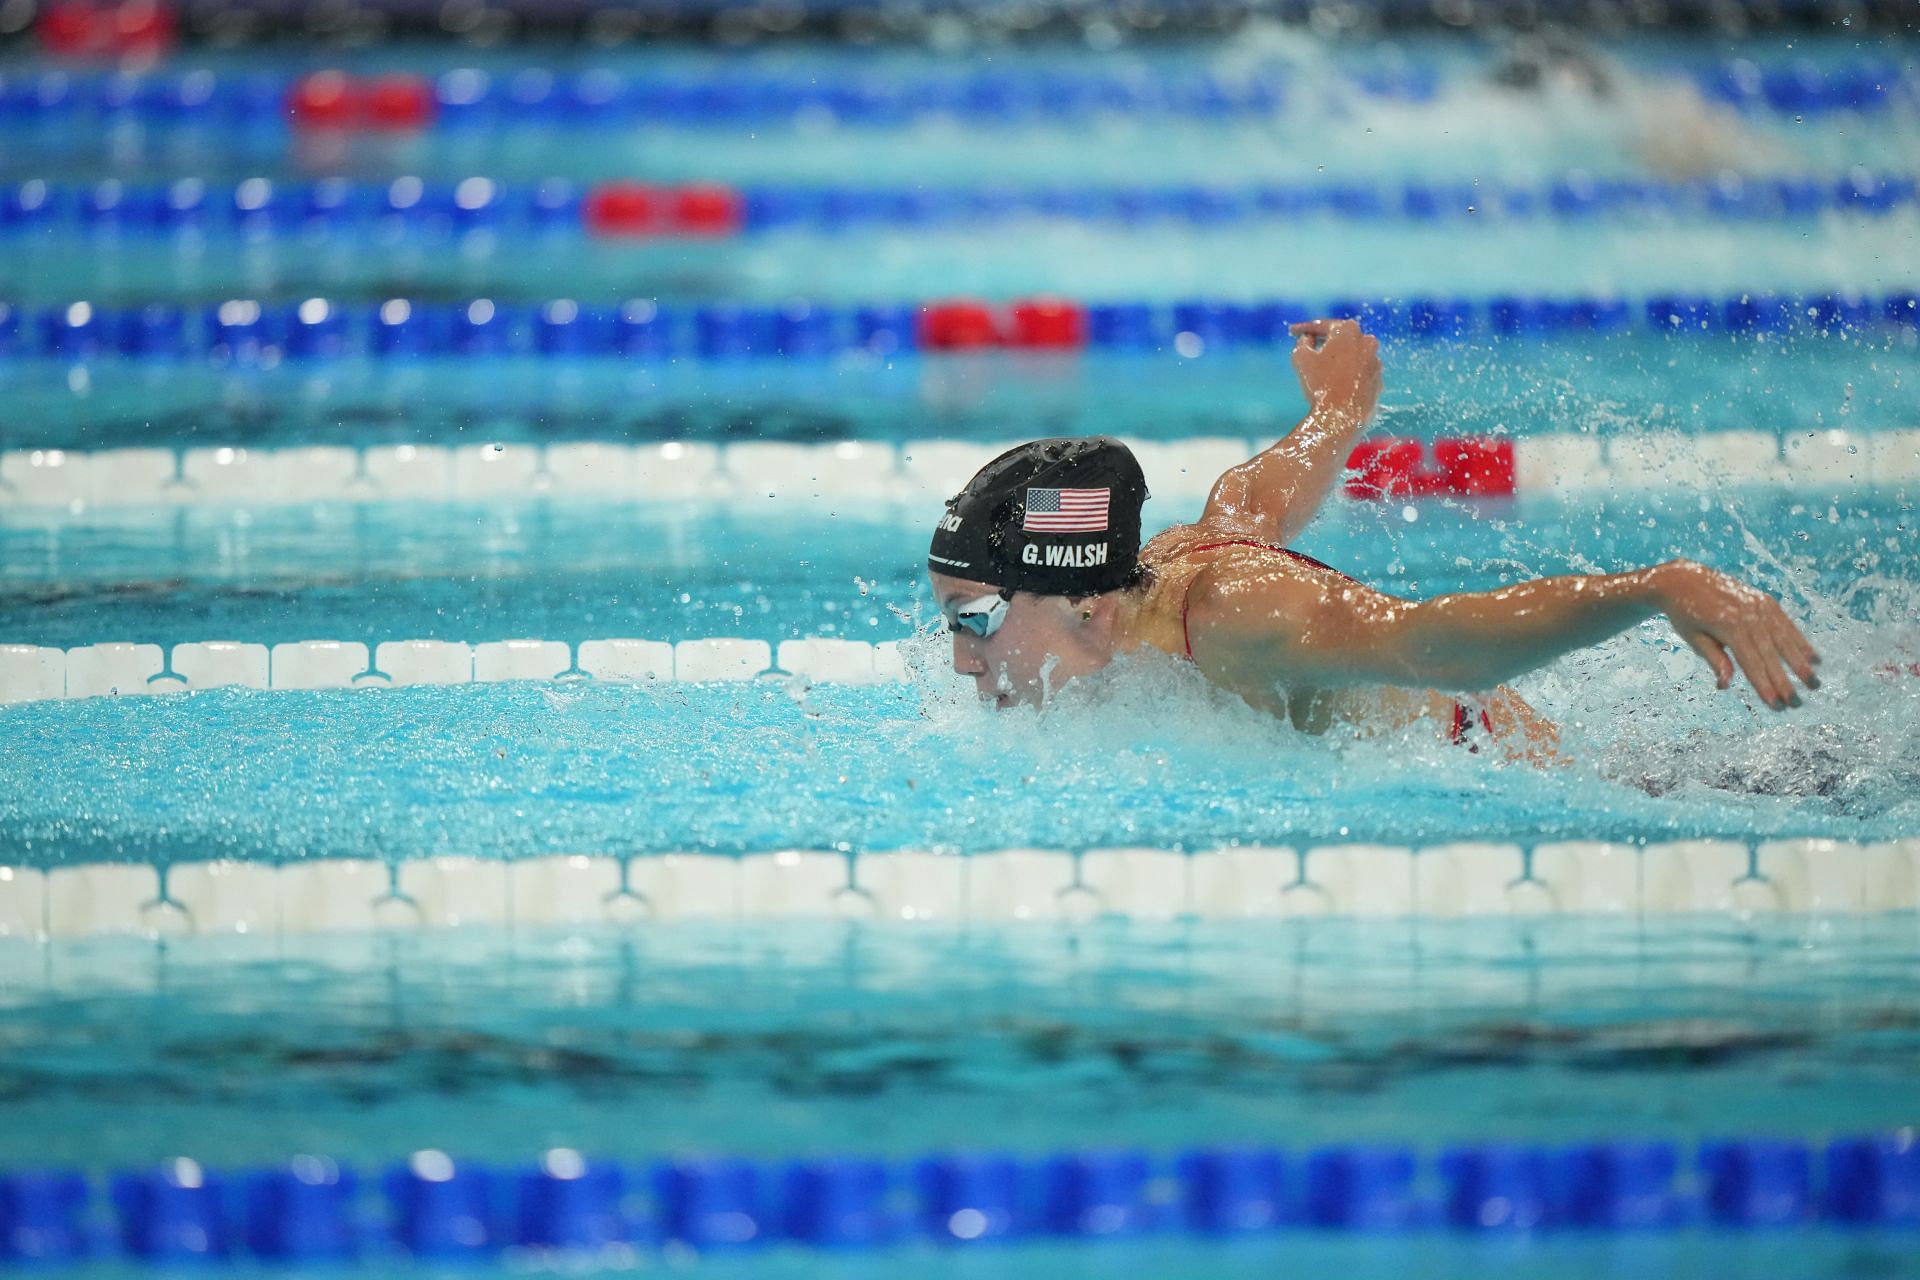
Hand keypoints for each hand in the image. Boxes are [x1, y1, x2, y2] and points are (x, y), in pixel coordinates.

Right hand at [1290, 319, 1381, 423]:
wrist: (1340, 416)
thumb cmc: (1319, 384)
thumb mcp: (1301, 357)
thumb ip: (1303, 341)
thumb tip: (1308, 339)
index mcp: (1348, 330)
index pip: (1323, 326)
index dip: (1304, 328)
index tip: (1292, 332)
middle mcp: (1367, 341)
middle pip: (1342, 338)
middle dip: (1325, 341)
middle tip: (1309, 346)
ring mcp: (1376, 362)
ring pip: (1353, 356)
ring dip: (1339, 359)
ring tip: (1322, 369)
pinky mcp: (1378, 381)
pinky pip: (1360, 374)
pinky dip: (1349, 375)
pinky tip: (1335, 385)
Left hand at [1653, 559, 1820, 709]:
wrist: (1684, 578)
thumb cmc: (1685, 613)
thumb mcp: (1693, 638)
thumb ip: (1714, 659)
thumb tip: (1725, 685)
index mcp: (1728, 625)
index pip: (1751, 662)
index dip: (1764, 685)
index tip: (1776, 706)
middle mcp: (1748, 614)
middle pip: (1771, 654)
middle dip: (1785, 681)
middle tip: (1797, 703)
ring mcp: (1759, 605)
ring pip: (1784, 639)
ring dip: (1800, 664)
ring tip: (1814, 684)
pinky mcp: (1765, 600)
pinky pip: (1786, 624)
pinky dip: (1800, 641)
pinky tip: (1813, 658)